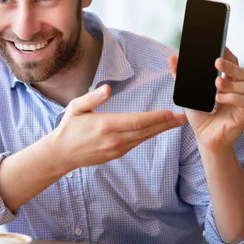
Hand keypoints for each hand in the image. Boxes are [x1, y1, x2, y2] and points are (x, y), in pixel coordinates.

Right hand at [50, 84, 186, 171]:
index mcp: (106, 125)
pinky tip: (156, 130)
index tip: (170, 112)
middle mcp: (114, 139)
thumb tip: (107, 89)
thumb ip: (93, 98)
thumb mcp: (76, 107)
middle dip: (165, 124)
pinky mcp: (116, 154)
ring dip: (160, 130)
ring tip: (174, 123)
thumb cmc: (69, 127)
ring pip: (143, 138)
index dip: (155, 118)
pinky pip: (136, 143)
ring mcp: (116, 149)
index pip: (136, 121)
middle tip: (182, 118)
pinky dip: (148, 136)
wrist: (61, 153)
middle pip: (145, 131)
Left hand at [168, 47, 243, 152]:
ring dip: (232, 83)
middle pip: (242, 72)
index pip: (233, 63)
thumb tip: (172, 57)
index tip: (222, 46)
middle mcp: (239, 90)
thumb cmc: (200, 114)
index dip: (229, 54)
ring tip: (217, 83)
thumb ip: (180, 76)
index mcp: (228, 81)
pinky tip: (219, 98)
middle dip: (230, 66)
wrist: (204, 137)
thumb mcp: (189, 93)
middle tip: (216, 62)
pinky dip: (232, 98)